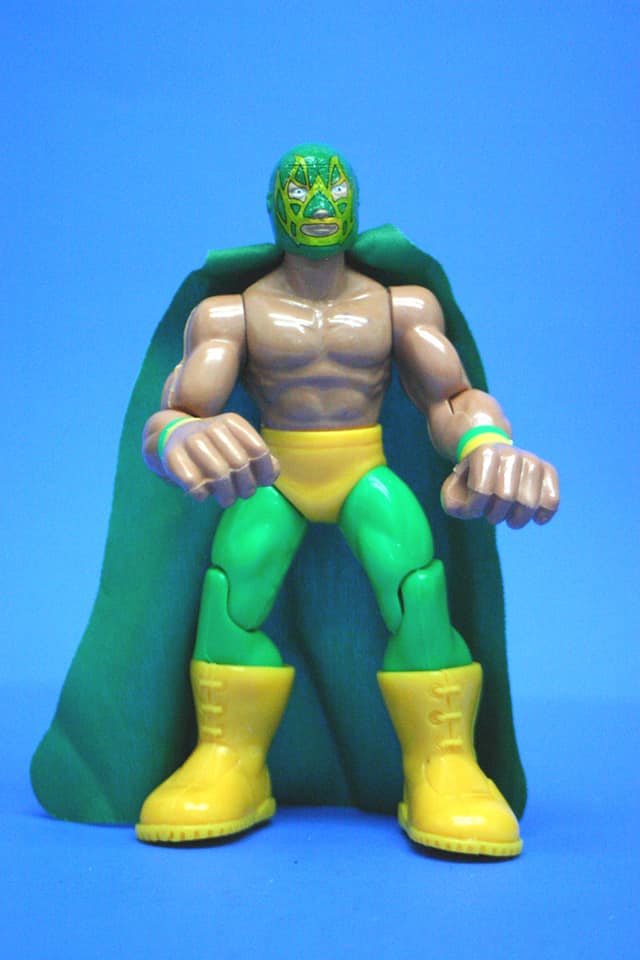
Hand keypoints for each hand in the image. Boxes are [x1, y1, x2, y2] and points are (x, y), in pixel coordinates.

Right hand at [161, 413, 278, 506]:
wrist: (171, 438)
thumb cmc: (214, 449)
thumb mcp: (238, 447)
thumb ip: (260, 459)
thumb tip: (271, 474)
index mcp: (232, 422)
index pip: (258, 450)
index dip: (264, 471)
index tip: (262, 482)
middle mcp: (212, 427)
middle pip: (240, 464)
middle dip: (246, 487)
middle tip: (242, 495)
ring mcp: (191, 440)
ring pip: (219, 475)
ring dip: (226, 495)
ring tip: (226, 500)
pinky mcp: (172, 457)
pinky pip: (195, 484)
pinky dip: (202, 495)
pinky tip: (204, 495)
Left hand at [440, 444, 558, 528]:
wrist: (490, 459)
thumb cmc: (471, 480)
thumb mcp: (453, 489)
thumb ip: (452, 503)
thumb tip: (469, 508)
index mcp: (485, 453)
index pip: (481, 491)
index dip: (475, 509)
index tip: (474, 508)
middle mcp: (510, 453)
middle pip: (506, 497)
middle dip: (495, 515)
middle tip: (491, 515)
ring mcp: (531, 461)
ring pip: (529, 503)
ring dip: (515, 519)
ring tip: (508, 515)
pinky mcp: (547, 471)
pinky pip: (552, 500)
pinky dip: (543, 515)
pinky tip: (535, 520)